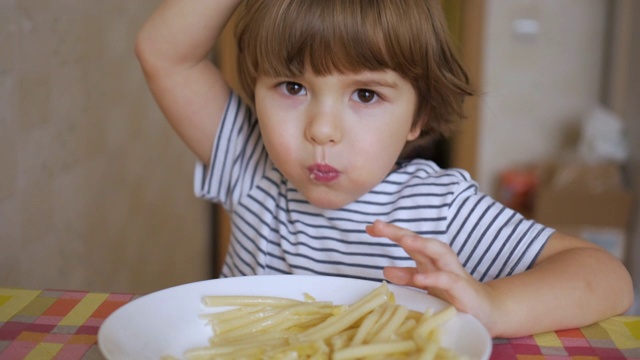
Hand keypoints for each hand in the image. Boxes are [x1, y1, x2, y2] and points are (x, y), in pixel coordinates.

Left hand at [366, 220, 499, 333]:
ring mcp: (453, 273)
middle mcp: (440, 262)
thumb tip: (385, 269)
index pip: (408, 242)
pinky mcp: (463, 290)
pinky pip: (448, 280)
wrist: (487, 311)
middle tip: (377, 225)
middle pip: (420, 241)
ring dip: (422, 244)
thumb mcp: (427, 285)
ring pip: (439, 252)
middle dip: (399, 232)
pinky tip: (419, 277)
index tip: (369, 227)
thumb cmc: (454, 295)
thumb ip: (408, 277)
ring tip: (403, 239)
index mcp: (429, 260)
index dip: (390, 233)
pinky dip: (434, 278)